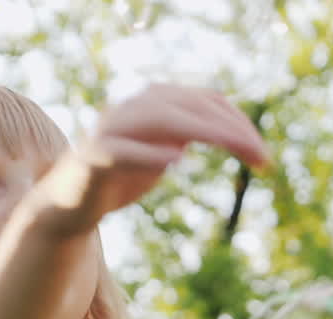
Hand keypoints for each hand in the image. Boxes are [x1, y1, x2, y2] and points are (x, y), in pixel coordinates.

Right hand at [21, 84, 268, 239]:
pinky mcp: (94, 157)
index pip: (205, 101)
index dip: (238, 122)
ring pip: (161, 118)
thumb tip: (233, 131)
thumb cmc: (120, 177)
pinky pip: (123, 150)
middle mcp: (133, 107)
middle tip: (261, 156)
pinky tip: (176, 159)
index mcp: (152, 103)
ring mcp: (112, 129)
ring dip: (203, 130)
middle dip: (230, 128)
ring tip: (235, 148)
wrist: (69, 204)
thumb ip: (189, 134)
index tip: (262, 154)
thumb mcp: (163, 152)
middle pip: (190, 106)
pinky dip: (150, 153)